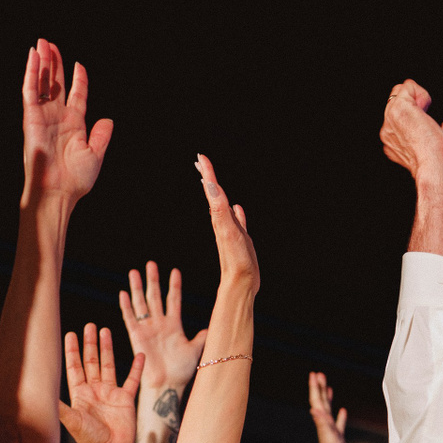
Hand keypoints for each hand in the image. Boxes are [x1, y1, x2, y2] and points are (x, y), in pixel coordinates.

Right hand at [21, 40, 112, 205]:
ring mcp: (44, 116)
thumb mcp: (95, 154)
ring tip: (42, 43)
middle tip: (50, 44)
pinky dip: (31, 74)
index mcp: (74, 125)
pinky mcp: (31, 118)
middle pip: (56, 84)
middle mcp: (58, 117)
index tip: (79, 65)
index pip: (76, 96)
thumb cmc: (75, 179)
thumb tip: (109, 120)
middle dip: (55, 64)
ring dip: (42, 63)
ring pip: (42, 83)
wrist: (58, 191)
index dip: (78, 80)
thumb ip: (102, 136)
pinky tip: (34, 57)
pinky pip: (30, 91)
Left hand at [60, 324, 142, 442]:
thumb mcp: (71, 420)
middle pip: (91, 362)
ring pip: (109, 366)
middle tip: (89, 326)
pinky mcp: (126, 400)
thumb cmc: (89, 440)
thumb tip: (41, 391)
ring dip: (107, 349)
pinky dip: (136, 367)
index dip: (71, 351)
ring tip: (105, 331)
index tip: (70, 334)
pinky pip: (132, 380)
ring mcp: (110, 394)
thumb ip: (58, 404)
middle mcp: (94, 391)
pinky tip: (140, 355)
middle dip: (89, 344)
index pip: (73, 367)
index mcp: (79, 394)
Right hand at [119, 262, 206, 388]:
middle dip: (153, 280)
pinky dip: (126, 306)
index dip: (174, 286)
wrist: (168, 385)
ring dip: (138, 288)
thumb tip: (214, 327)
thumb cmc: (181, 371)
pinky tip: (123, 293)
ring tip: (134, 272)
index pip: (173, 300)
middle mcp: (159, 324)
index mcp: (174, 325)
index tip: (175, 271)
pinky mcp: (136, 336)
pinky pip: (130, 319)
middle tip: (151, 263)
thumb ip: (203, 337)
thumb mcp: (195, 350)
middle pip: (155, 297)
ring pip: (141, 303)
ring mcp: (147, 329)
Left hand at [196, 154, 257, 292]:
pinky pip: (238, 221)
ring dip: (219, 192)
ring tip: (214, 181)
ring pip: (223, 205)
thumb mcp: (227, 231)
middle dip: (208, 177)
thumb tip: (211, 185)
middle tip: (201, 162)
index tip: (201, 157)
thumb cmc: (235, 260)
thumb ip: (219, 209)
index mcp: (219, 218)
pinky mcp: (241, 240)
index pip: (212, 190)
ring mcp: (231, 231)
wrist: (241, 284)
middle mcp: (222, 222)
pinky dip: (237, 212)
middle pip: (214, 194)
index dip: (208, 173)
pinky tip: (237, 208)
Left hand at [308, 372, 350, 442]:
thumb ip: (322, 423)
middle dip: (320, 388)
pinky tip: (342, 411)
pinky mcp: (338, 439)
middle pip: (321, 403)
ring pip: (329, 411)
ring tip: (328, 388)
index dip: (315, 388)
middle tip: (319, 375)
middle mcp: (325, 425)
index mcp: (322, 423)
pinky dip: (340, 416)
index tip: (314, 374)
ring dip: (328, 399)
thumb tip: (314, 408)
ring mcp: (331, 431)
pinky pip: (339, 424)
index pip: (317, 401)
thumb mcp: (328, 438)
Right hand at [380, 79, 442, 186]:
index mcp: (394, 142)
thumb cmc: (439, 165)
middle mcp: (388, 131)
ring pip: (400, 90)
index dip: (416, 113)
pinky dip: (421, 93)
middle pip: (396, 100)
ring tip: (427, 111)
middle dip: (415, 102)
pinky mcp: (398, 108)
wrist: (433, 167)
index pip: (399, 116)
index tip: (428, 125)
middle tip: (427, 118)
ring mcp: (391, 119)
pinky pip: (408, 87)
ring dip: (418, 96)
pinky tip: (426, 106)